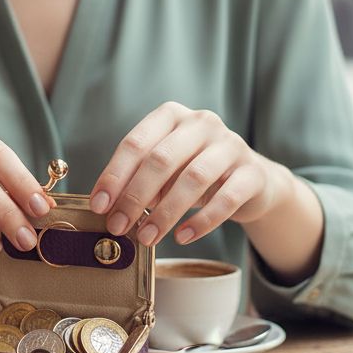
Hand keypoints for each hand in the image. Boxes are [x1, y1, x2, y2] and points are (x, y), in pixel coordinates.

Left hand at [89, 102, 285, 246]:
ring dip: (165, 212)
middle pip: (162, 159)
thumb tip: (111, 208)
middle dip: (135, 196)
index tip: (100, 205)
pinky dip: (201, 221)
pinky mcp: (253, 172)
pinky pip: (226, 198)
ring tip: (147, 237)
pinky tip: (182, 236)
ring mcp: (231, 145)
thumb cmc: (195, 173)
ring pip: (193, 178)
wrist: (252, 182)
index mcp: (172, 115)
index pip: (136, 142)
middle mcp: (202, 123)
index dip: (114, 175)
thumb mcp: (166, 170)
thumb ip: (141, 180)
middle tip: (119, 226)